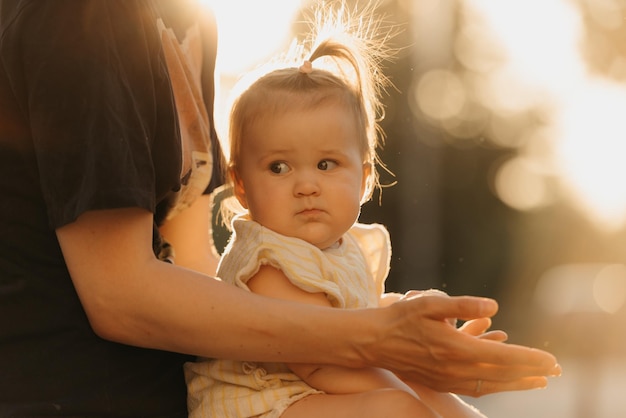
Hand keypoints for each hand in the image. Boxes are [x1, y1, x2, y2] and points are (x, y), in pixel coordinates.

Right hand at [370, 293, 560, 396]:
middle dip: (531, 374)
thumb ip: (463, 305)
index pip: (503, 358)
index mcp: (456, 348)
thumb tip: (494, 307)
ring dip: (515, 383)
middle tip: (555, 372)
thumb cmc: (401, 318)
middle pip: (501, 376)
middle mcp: (454, 369)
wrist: (374, 341)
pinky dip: (494, 384)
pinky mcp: (440, 383)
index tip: (552, 361)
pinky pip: (474, 387)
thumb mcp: (430, 303)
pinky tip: (502, 378)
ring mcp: (447, 379)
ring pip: (490, 386)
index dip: (530, 360)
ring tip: (537, 381)